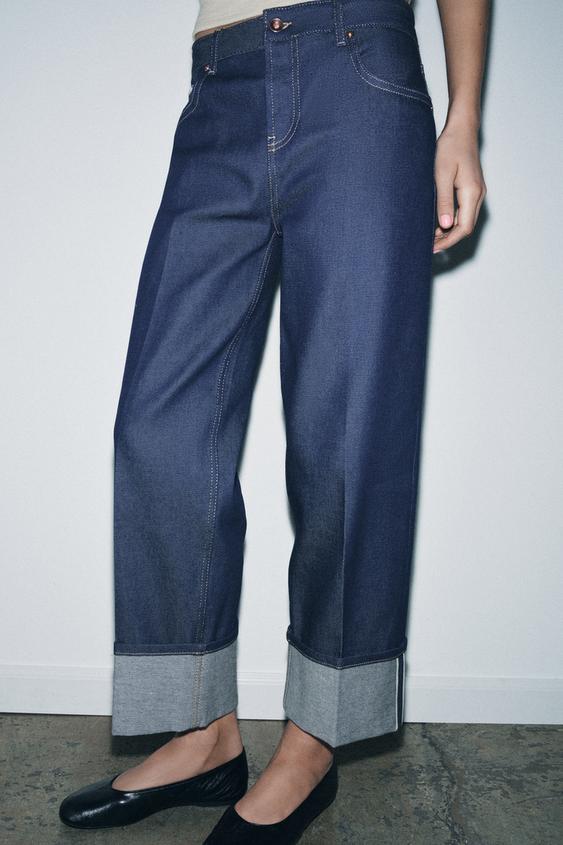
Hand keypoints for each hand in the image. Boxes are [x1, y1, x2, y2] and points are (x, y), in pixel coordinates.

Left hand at [433, 117, 486, 252]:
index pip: (464, 228)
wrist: (461, 129)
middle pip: (466, 227)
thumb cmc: (450, 148)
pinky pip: (465, 211)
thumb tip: (446, 226)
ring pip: (466, 220)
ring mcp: (477, 192)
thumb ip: (444, 201)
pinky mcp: (472, 189)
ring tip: (431, 237)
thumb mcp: (442, 175)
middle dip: (448, 239)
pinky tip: (439, 223)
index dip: (449, 241)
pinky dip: (453, 221)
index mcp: (472, 193)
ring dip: (450, 231)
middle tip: (428, 246)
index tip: (432, 247)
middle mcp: (478, 195)